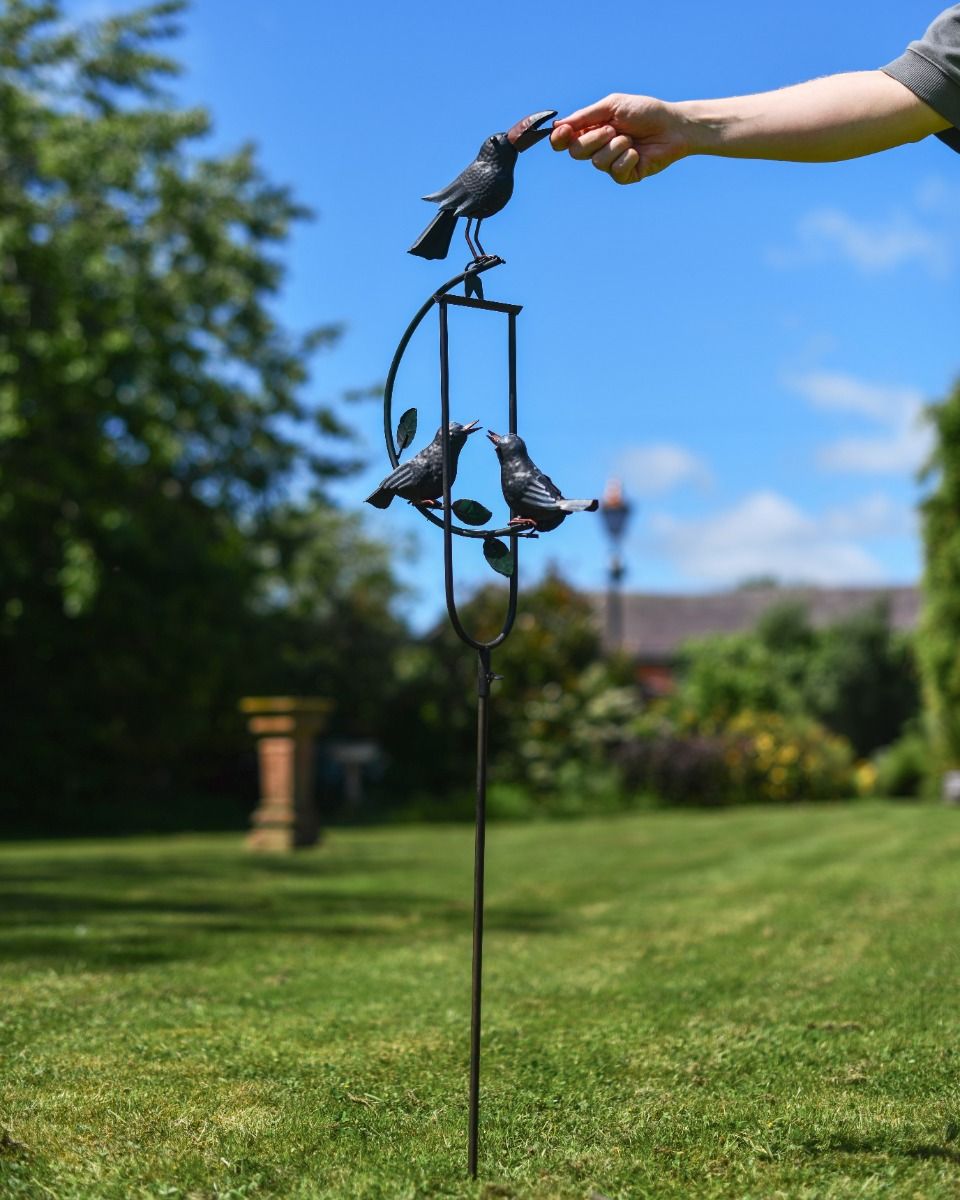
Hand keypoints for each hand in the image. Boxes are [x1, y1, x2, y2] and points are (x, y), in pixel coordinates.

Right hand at [550, 93, 692, 184]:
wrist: (673, 126)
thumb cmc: (645, 112)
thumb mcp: (613, 106)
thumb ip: (586, 116)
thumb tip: (558, 125)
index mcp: (591, 130)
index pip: (565, 141)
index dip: (560, 139)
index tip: (564, 131)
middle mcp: (597, 148)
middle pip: (576, 152)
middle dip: (594, 138)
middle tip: (613, 129)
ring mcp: (610, 164)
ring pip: (596, 162)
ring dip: (615, 146)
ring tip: (630, 139)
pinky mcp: (624, 176)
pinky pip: (615, 171)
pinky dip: (627, 158)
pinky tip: (637, 152)